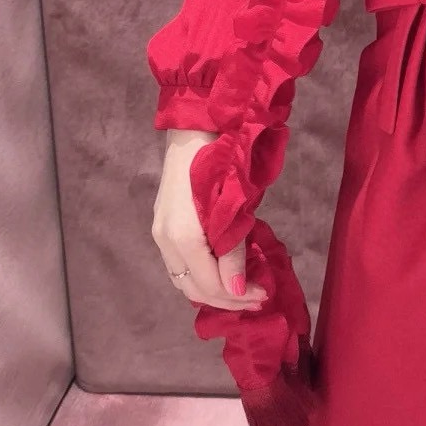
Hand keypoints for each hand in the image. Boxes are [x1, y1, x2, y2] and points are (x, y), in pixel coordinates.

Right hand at [151, 130, 266, 309]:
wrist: (195, 126)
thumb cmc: (222, 161)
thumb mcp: (234, 205)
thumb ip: (233, 248)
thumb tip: (237, 288)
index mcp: (183, 237)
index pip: (209, 284)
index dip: (238, 296)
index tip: (264, 295)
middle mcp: (165, 241)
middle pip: (193, 288)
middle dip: (226, 299)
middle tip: (257, 298)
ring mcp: (160, 233)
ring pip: (184, 279)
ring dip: (213, 290)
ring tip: (243, 289)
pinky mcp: (162, 224)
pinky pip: (180, 265)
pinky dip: (200, 275)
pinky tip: (222, 273)